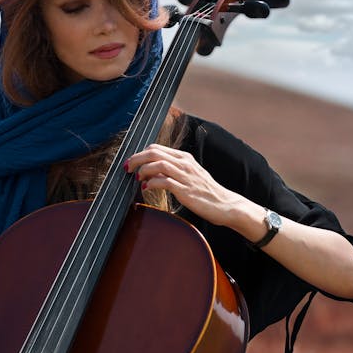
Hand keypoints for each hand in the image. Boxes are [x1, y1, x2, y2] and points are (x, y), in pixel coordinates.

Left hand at [126, 144, 244, 226]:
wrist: (225, 205)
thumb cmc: (206, 193)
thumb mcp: (189, 177)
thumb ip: (172, 172)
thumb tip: (152, 173)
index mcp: (185, 158)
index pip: (157, 148)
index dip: (140, 154)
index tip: (132, 163)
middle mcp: (184, 163)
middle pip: (154, 152)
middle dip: (136, 159)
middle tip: (127, 168)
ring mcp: (185, 175)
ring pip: (157, 164)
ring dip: (142, 170)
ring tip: (136, 178)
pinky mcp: (185, 190)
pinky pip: (163, 181)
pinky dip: (151, 183)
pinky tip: (146, 187)